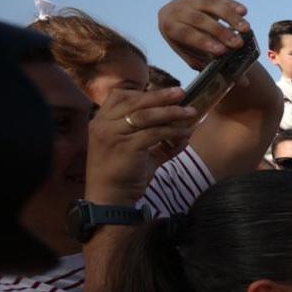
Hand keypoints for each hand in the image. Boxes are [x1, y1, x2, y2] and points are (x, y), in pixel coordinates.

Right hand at [86, 87, 197, 206]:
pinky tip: (186, 134)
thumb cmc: (122, 174)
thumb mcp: (134, 149)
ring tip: (190, 112)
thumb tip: (183, 131)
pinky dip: (173, 132)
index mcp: (100, 121)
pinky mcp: (127, 147)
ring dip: (171, 112)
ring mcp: (113, 134)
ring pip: (146, 115)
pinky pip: (155, 133)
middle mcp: (103, 124)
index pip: (119, 96)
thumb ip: (153, 137)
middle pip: (135, 102)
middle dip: (161, 96)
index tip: (165, 93)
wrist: (109, 197)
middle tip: (182, 93)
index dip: (144, 93)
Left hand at [157, 0, 251, 69]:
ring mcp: (191, 1)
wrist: (177, 20)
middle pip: (199, 20)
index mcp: (170, 27)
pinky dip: (232, 5)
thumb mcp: (195, 56)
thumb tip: (244, 83)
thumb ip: (216, 67)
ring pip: (211, 6)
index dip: (204, 42)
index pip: (186, 34)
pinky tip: (244, 11)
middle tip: (238, 44)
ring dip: (231, 18)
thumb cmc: (188, 45)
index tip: (222, 51)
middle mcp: (177, 10)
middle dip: (220, 32)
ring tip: (246, 29)